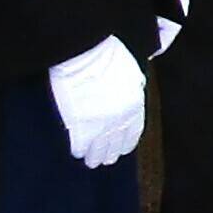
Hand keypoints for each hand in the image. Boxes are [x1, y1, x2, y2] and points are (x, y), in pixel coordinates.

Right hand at [48, 36, 148, 168]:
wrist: (87, 52)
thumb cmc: (107, 54)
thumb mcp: (131, 68)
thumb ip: (134, 84)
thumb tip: (136, 86)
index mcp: (135, 107)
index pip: (132, 134)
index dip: (125, 144)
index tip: (120, 148)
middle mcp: (120, 120)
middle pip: (115, 146)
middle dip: (109, 154)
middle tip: (102, 158)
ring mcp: (100, 125)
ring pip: (98, 151)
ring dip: (94, 157)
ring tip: (89, 159)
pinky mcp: (80, 127)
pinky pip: (80, 146)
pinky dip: (78, 149)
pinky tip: (76, 150)